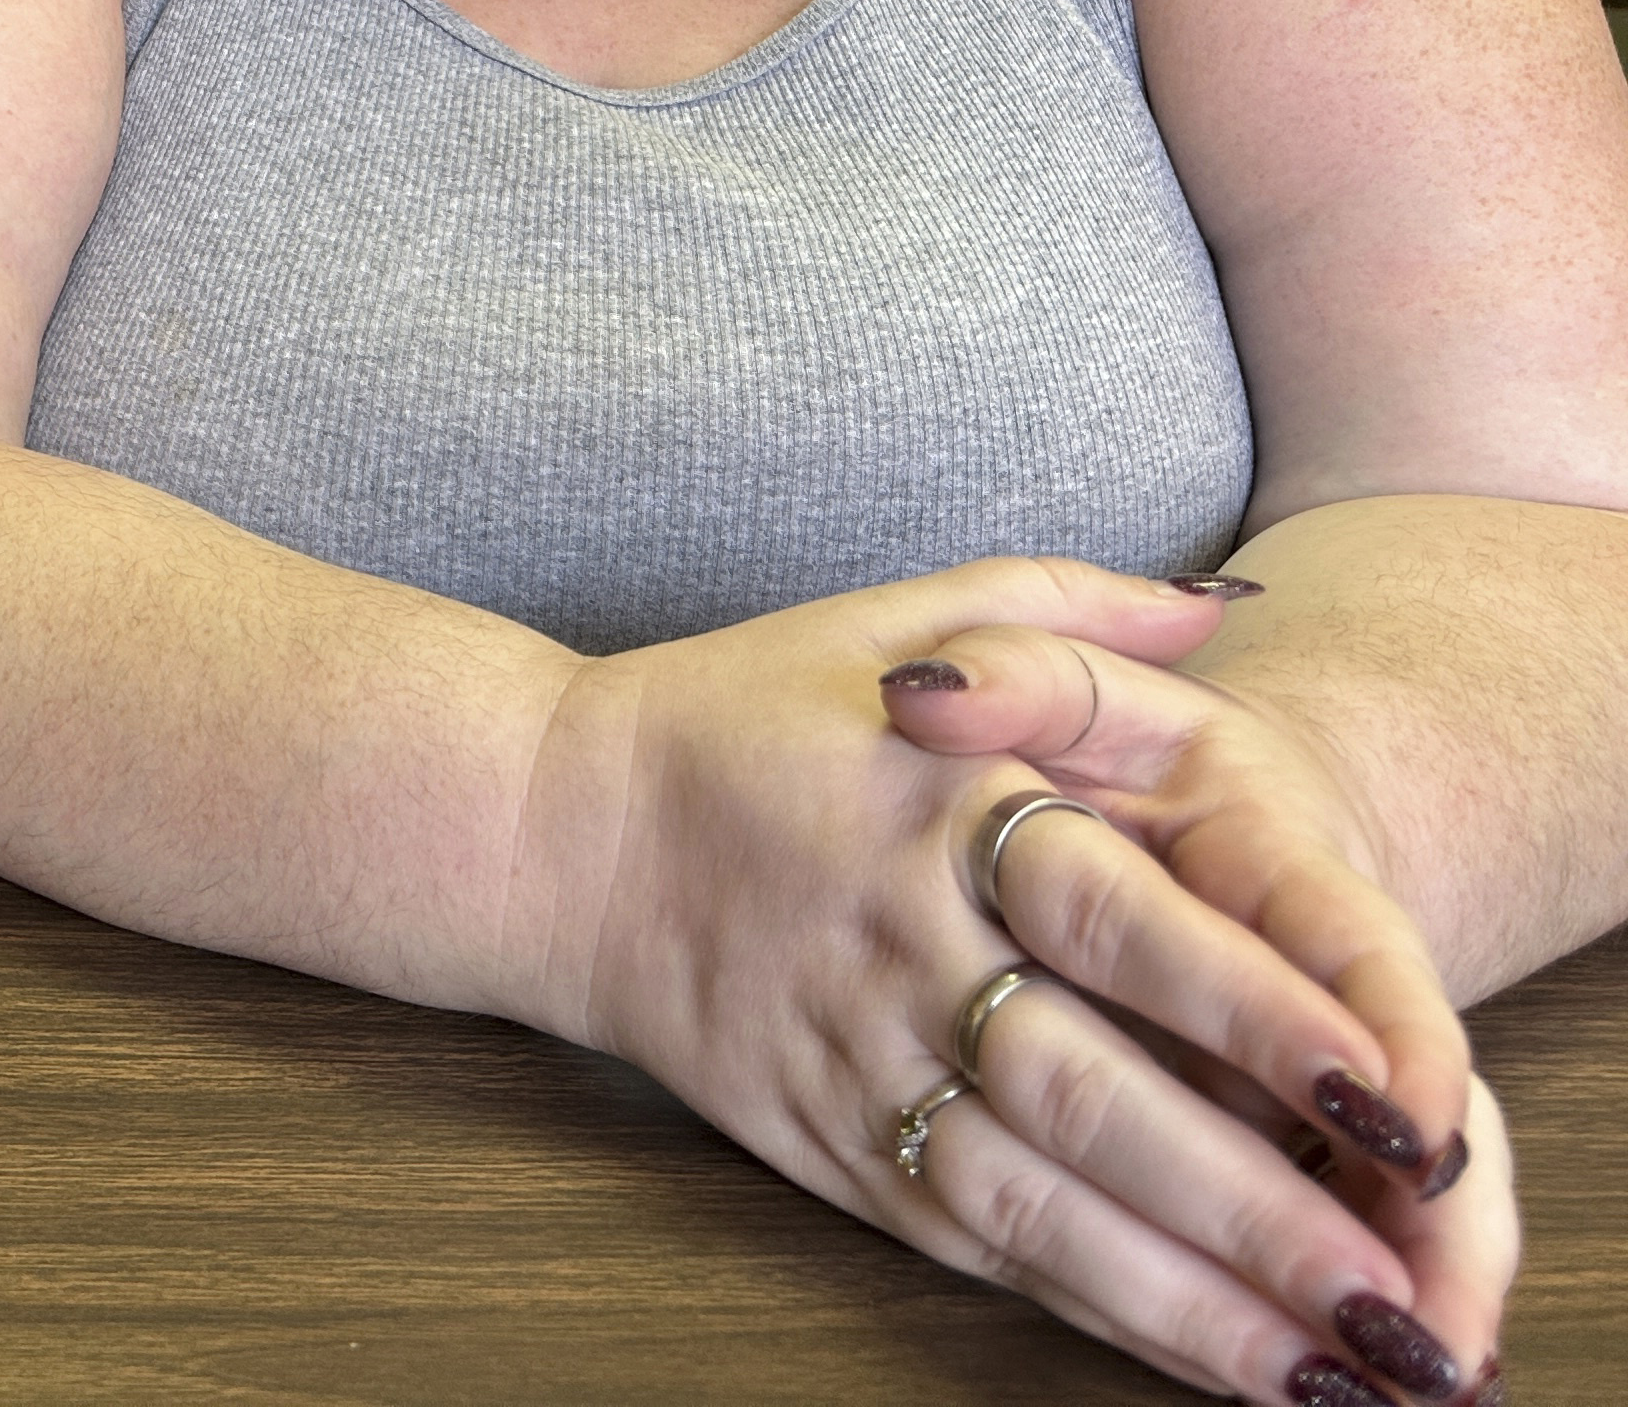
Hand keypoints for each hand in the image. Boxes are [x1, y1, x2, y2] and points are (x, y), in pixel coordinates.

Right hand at [518, 556, 1492, 1406]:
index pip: (1114, 920)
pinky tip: (1195, 1353)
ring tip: (1322, 1365)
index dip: (1248, 1007)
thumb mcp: (886, 618)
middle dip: (1245, 1199)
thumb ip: (1060, 603)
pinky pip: (965, 1239)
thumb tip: (1217, 607)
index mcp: (933, 812)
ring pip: (1030, 1198)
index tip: (1383, 1084)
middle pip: (1086, 1092)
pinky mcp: (820, 1141)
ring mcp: (852, 1058)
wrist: (546, 828)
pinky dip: (1086, 1305)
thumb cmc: (736, 715)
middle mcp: (897, 948)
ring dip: (1182, 1293)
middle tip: (1386, 1281)